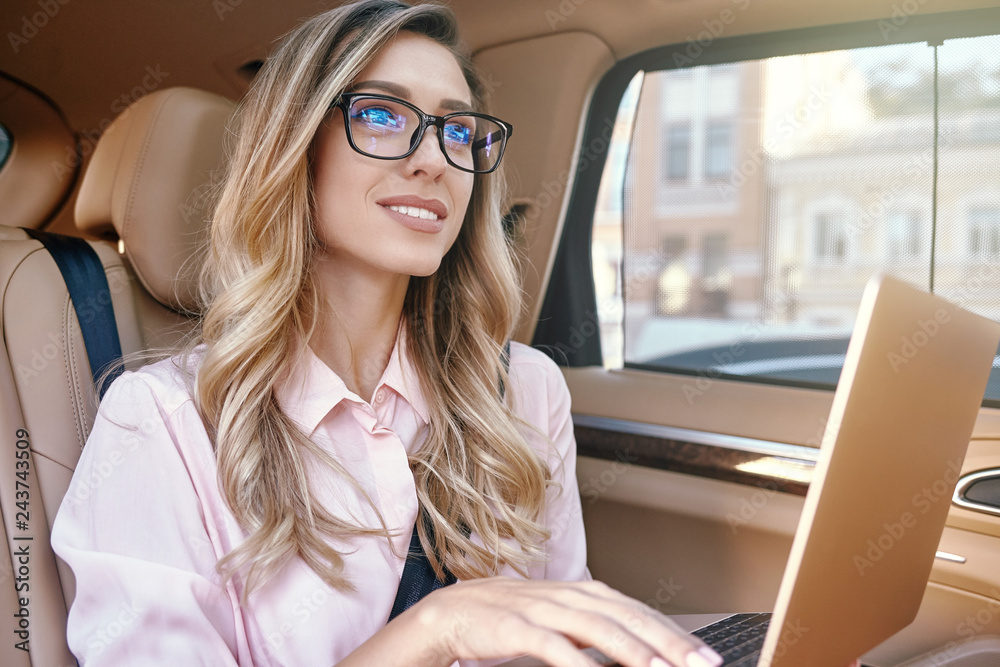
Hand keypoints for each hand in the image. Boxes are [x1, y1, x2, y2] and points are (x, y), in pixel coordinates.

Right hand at [408, 576, 722, 666]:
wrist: (453, 612)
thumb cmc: (513, 620)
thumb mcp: (563, 621)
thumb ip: (599, 631)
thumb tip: (644, 651)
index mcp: (585, 593)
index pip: (640, 612)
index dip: (675, 633)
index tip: (706, 657)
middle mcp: (570, 595)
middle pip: (628, 617)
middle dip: (669, 642)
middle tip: (701, 664)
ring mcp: (543, 609)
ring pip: (598, 627)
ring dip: (634, 650)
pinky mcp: (516, 627)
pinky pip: (553, 646)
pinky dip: (577, 662)